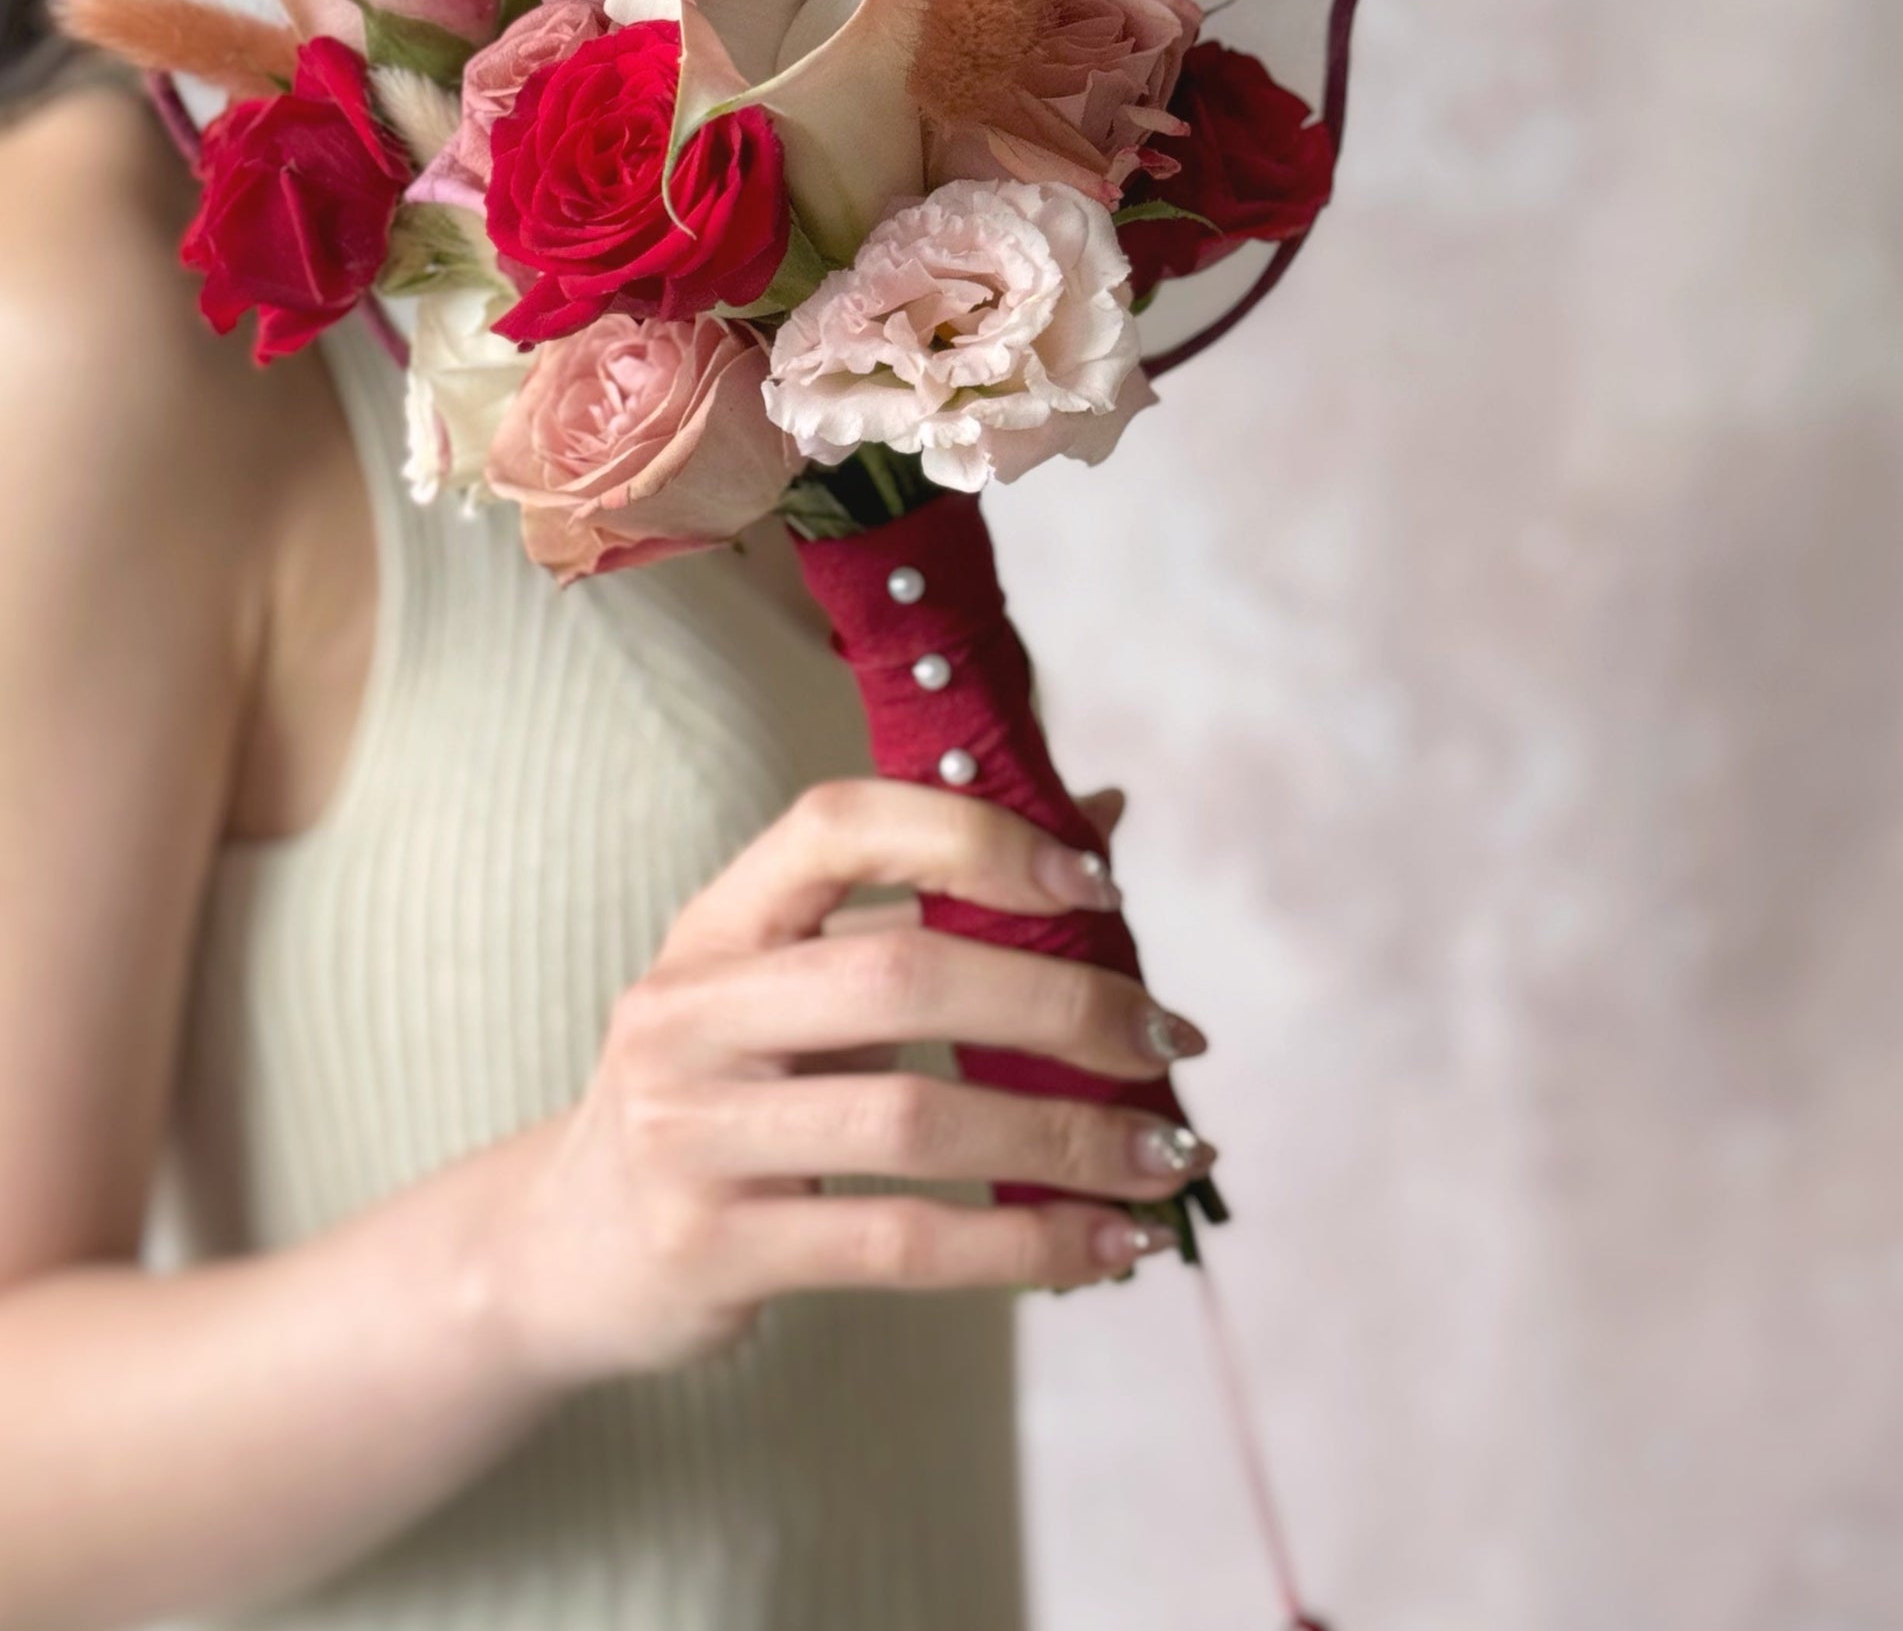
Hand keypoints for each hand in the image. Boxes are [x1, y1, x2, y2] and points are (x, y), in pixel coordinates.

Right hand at [483, 777, 1212, 1388]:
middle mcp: (687, 1012)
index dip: (972, 836)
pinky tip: (1107, 1244)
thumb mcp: (793, 983)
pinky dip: (1025, 1244)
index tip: (1095, 884)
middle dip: (1061, 1004)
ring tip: (1170, 1155)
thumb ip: (932, 905)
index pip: (836, 824)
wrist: (566, 1252)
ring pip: (915, 1120)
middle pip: (901, 975)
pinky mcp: (712, 1251)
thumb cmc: (724, 1091)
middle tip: (1167, 1039)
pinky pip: (899, 1242)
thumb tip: (1102, 818)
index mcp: (716, 922)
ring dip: (1069, 1139)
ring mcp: (688, 1134)